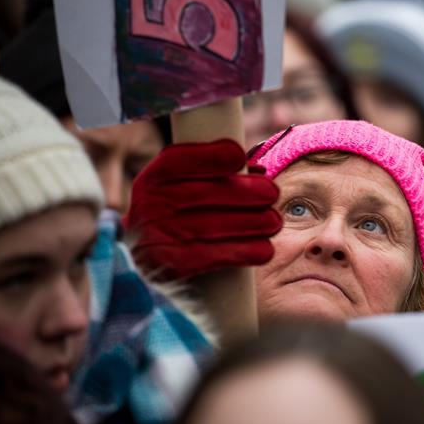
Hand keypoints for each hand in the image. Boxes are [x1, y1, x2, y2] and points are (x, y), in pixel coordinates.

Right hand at [125, 139, 280, 280]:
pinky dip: (245, 252)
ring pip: (211, 227)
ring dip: (252, 223)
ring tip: (274, 221)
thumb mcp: (185, 184)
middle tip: (272, 192)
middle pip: (201, 194)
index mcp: (153, 180)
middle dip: (244, 192)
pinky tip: (265, 249)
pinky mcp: (172, 267)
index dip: (211, 156)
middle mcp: (149, 207)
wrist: (152, 259)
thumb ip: (217, 173)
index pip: (178, 161)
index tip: (239, 156)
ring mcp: (158, 238)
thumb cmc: (181, 212)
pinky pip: (214, 258)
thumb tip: (259, 172)